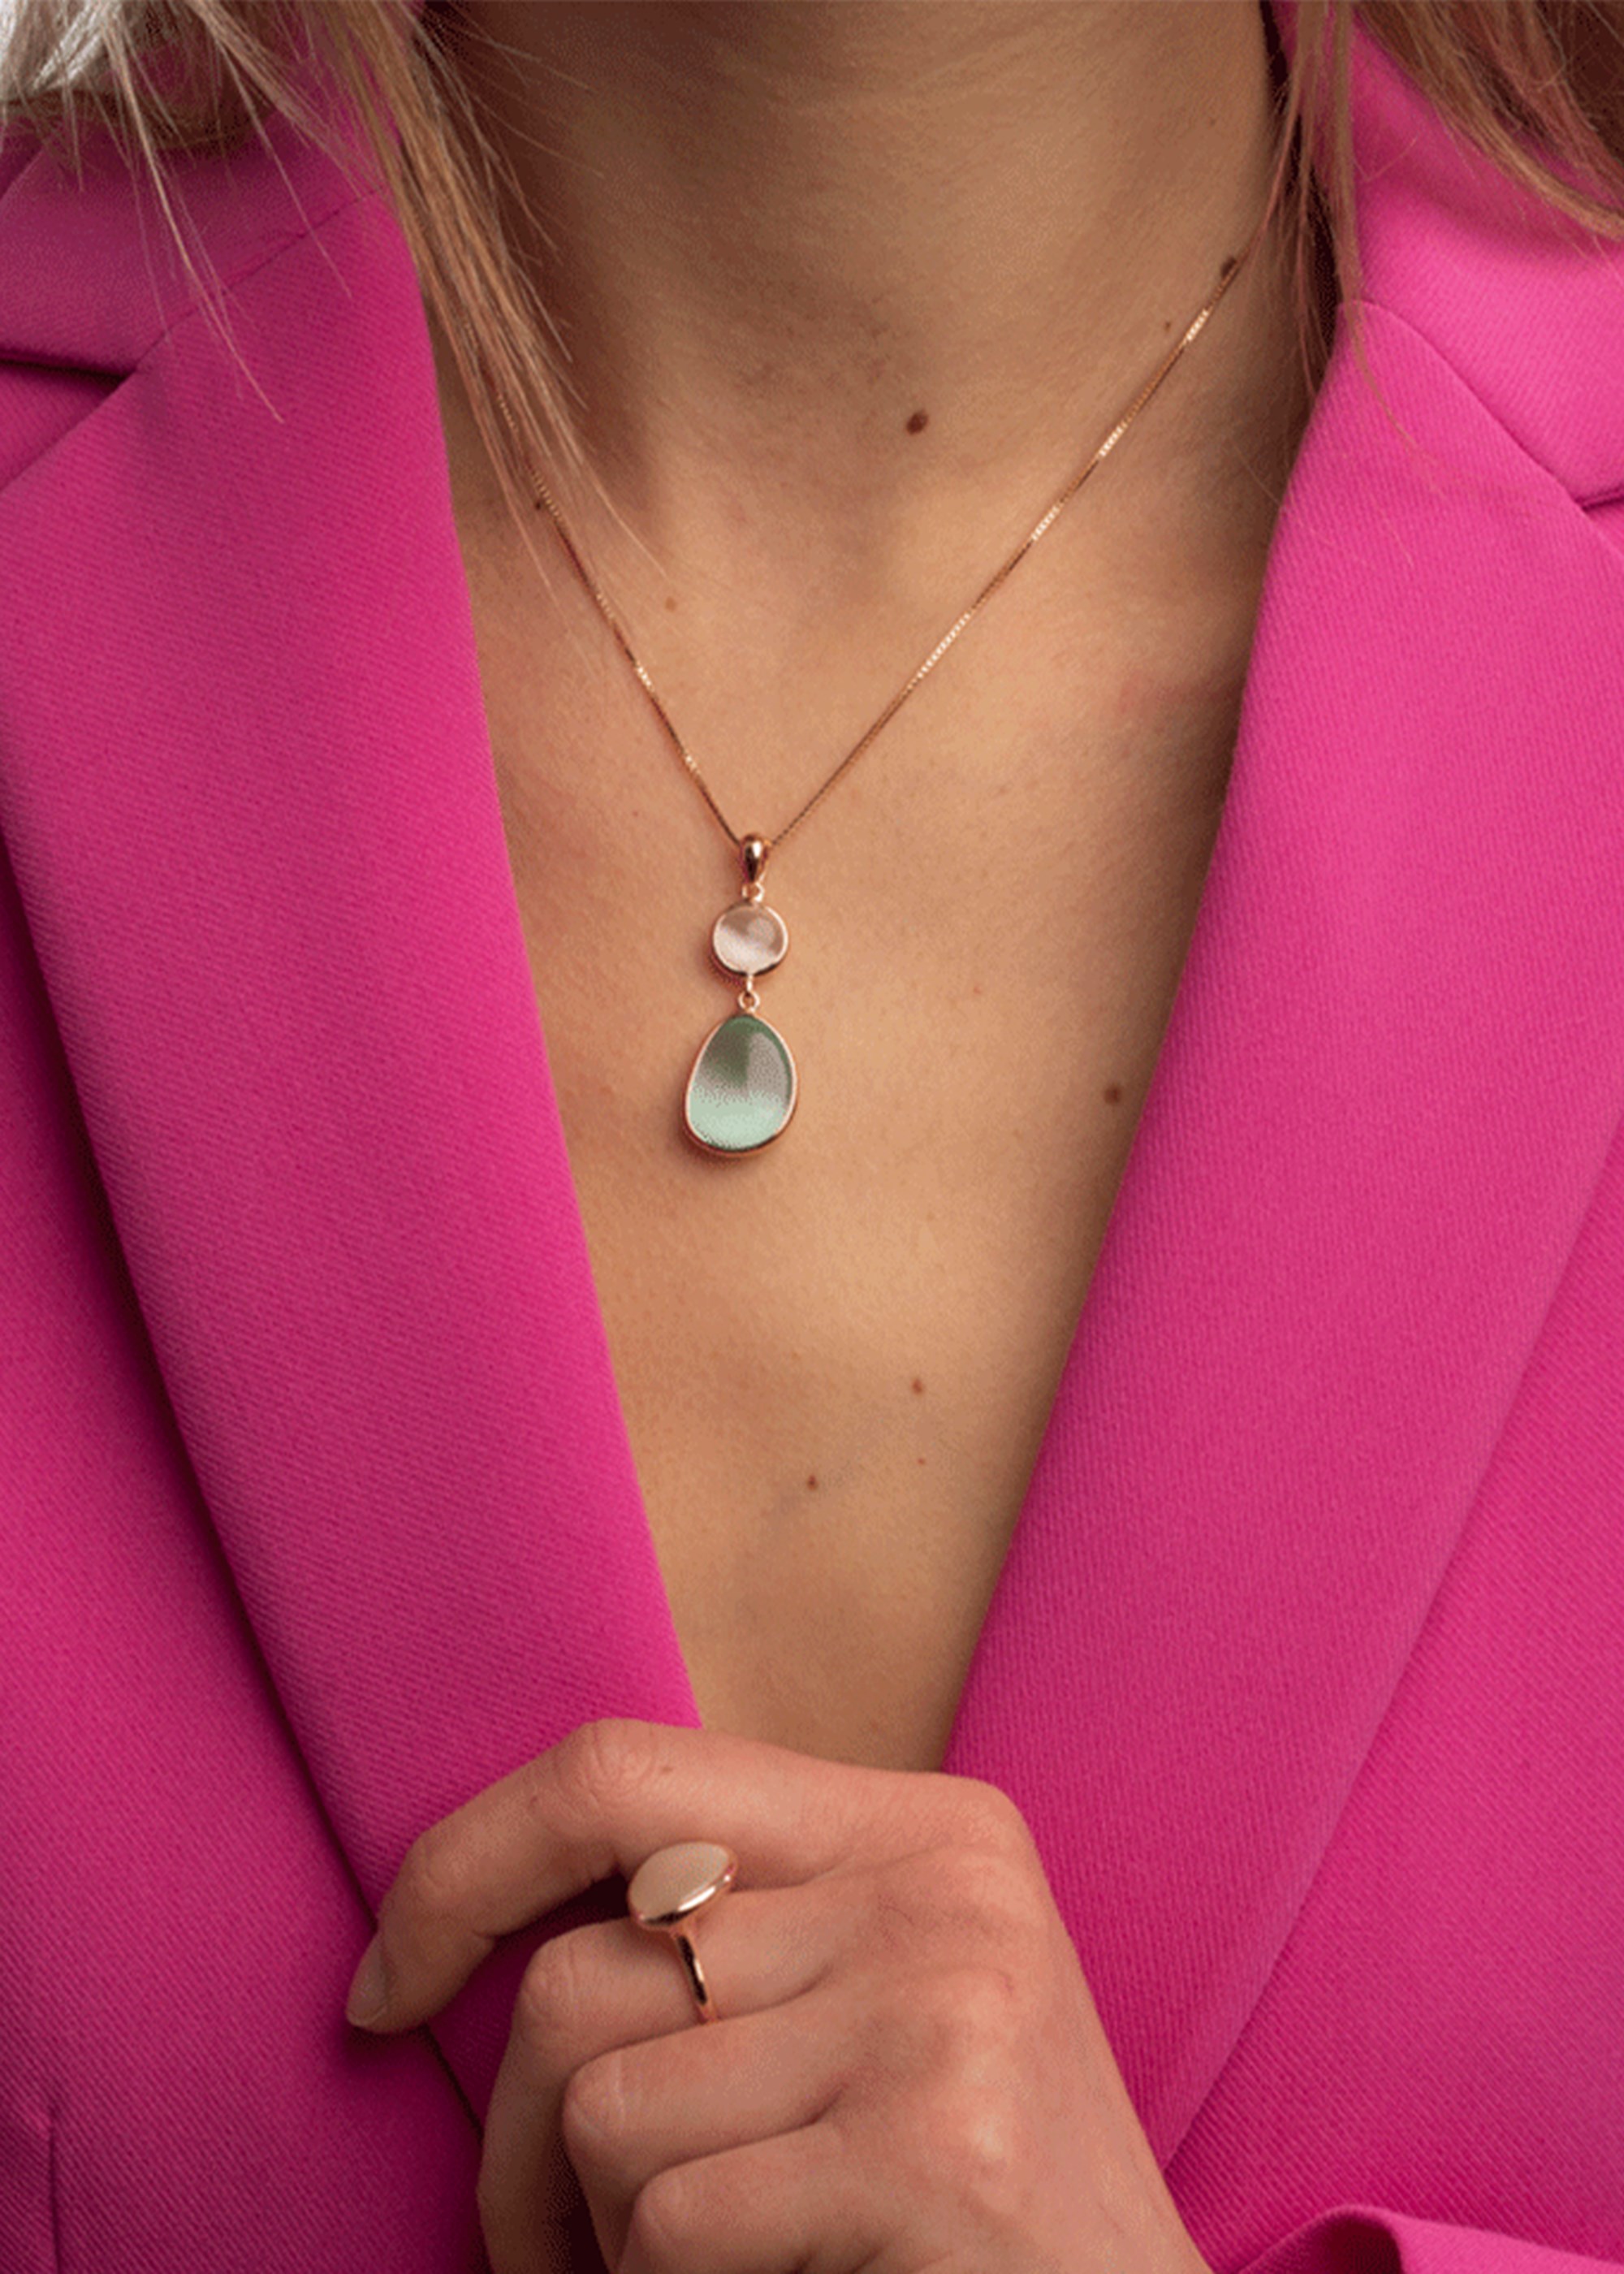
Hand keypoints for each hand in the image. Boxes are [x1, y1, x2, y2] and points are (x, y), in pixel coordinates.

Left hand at [348, 1718, 1209, 2273]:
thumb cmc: (968, 2217)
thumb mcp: (872, 2016)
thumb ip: (728, 1942)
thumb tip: (450, 1940)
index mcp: (920, 1826)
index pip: (615, 1770)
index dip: (461, 1865)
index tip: (383, 1984)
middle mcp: (939, 1883)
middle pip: (580, 1975)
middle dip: (507, 2147)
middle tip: (544, 2255)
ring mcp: (946, 2003)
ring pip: (603, 2113)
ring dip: (600, 2247)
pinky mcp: (937, 2145)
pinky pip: (669, 2221)